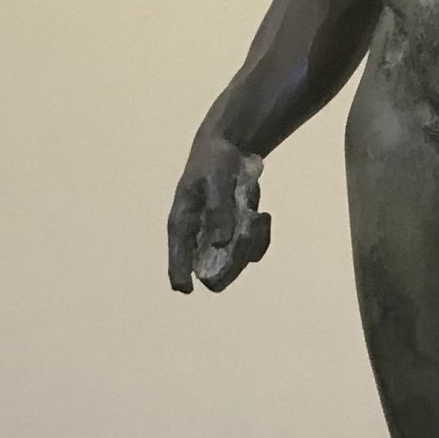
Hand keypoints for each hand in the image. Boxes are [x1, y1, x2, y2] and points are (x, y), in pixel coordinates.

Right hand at [167, 135, 270, 293]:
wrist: (229, 148)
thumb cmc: (214, 161)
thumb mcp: (215, 179)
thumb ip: (218, 209)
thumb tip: (221, 243)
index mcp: (182, 225)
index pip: (177, 262)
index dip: (181, 278)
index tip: (188, 288)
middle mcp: (199, 239)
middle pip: (213, 274)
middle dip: (234, 261)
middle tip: (247, 232)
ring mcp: (219, 240)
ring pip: (236, 266)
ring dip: (251, 245)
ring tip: (256, 217)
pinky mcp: (237, 236)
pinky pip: (253, 252)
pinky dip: (261, 238)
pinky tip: (261, 216)